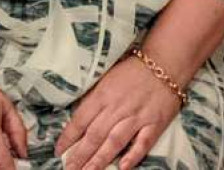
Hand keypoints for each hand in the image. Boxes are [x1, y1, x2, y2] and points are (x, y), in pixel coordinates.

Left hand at [56, 56, 182, 169]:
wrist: (164, 64)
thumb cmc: (131, 70)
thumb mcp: (106, 78)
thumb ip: (94, 98)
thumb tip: (78, 117)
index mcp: (102, 95)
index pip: (80, 119)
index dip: (68, 137)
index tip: (58, 150)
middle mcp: (117, 108)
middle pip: (95, 135)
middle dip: (80, 155)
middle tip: (70, 169)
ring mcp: (137, 117)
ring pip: (114, 142)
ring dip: (100, 160)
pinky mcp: (155, 124)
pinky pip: (142, 144)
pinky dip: (133, 157)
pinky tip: (123, 168)